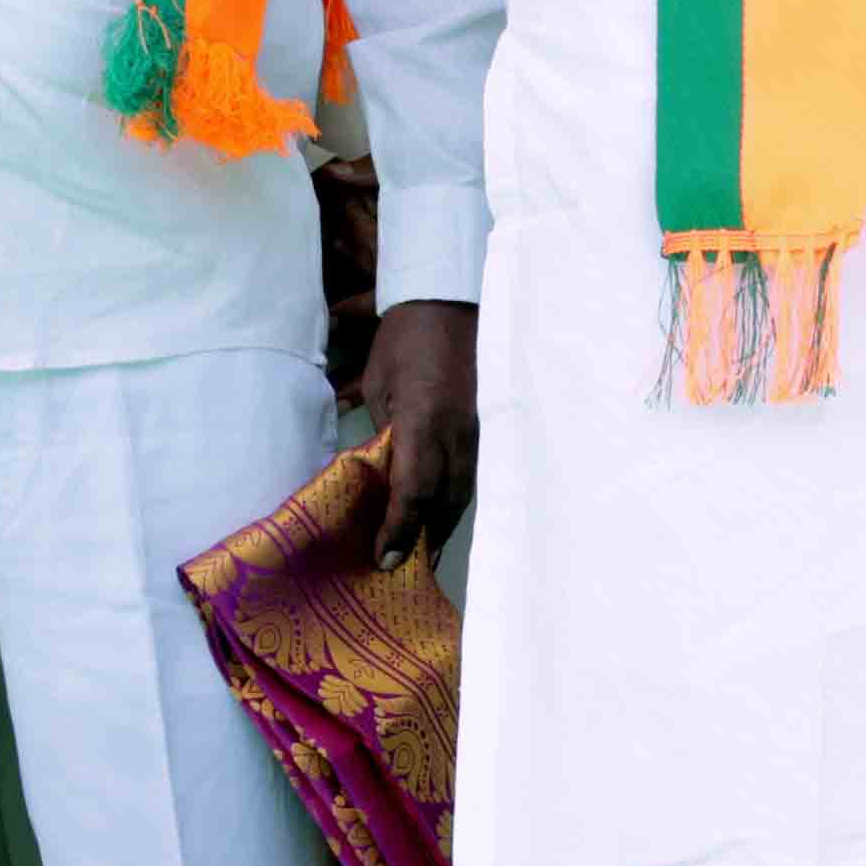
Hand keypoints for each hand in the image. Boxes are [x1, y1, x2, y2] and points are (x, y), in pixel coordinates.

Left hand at [352, 296, 479, 570]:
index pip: (413, 490)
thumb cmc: (404, 337)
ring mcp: (479, 429)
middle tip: (401, 568)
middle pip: (445, 502)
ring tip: (422, 550)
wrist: (451, 298)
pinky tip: (441, 511)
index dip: (399, 530)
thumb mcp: (378, 383)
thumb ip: (383, 432)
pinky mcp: (487, 424)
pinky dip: (455, 498)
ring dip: (442, 524)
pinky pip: (472, 472)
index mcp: (424, 420)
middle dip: (424, 539)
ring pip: (464, 491)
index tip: (383, 559)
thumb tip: (381, 471)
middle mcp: (458, 433)